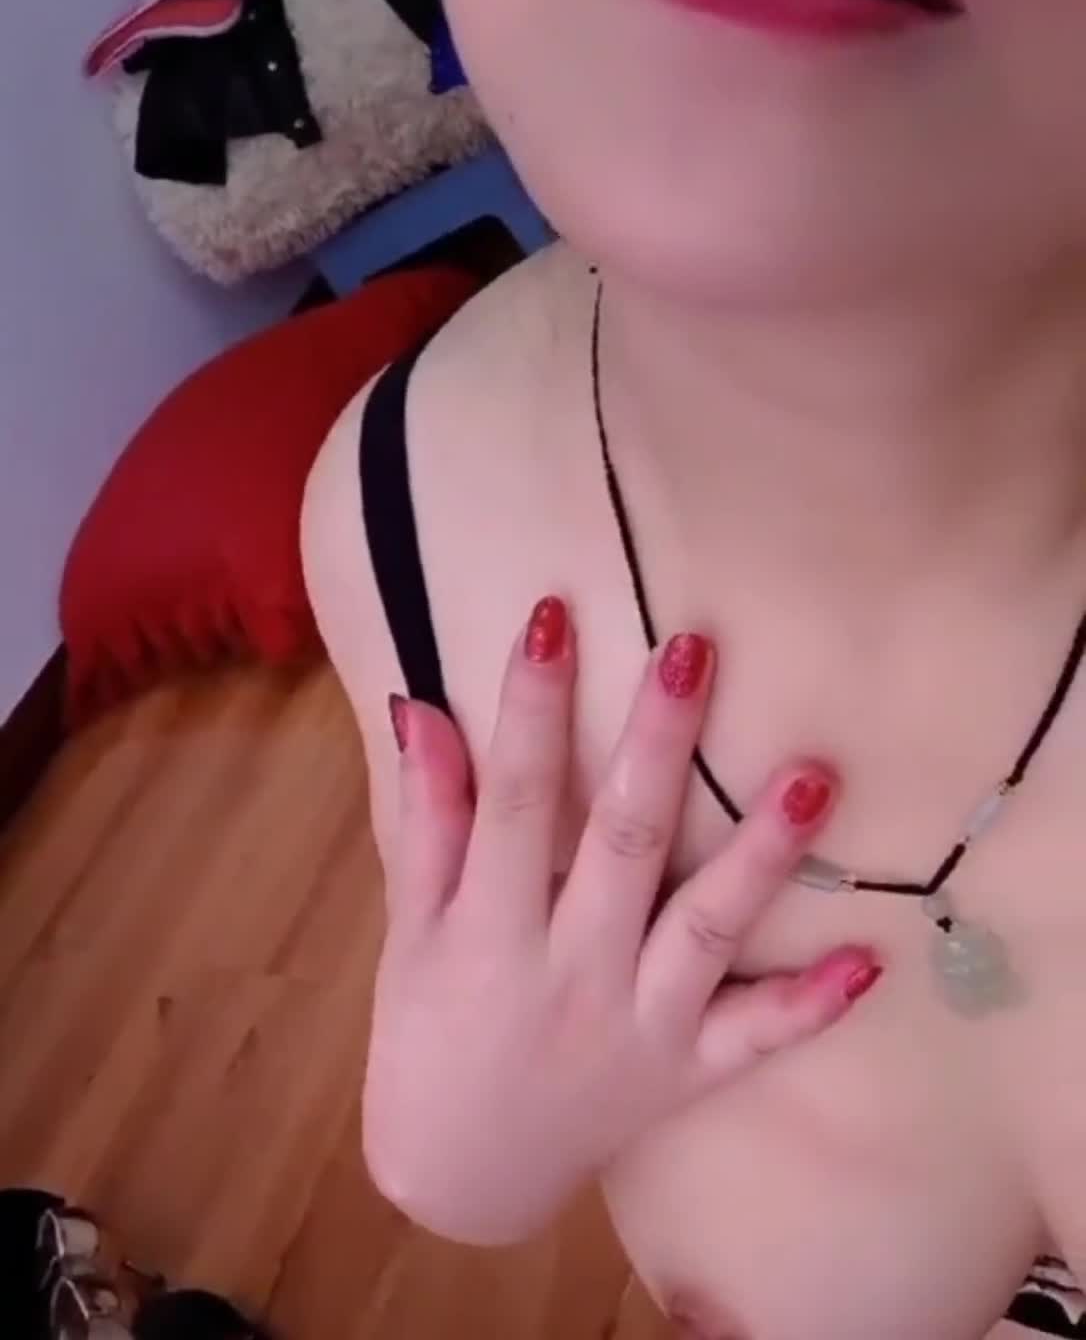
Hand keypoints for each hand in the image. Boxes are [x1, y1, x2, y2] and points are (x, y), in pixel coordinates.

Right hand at [362, 596, 881, 1245]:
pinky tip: (869, 961)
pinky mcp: (687, 1070)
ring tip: (815, 777)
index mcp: (492, 931)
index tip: (554, 614)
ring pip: (705, 928)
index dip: (530, 706)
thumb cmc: (427, 1031)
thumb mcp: (409, 932)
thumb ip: (425, 822)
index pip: (513, 800)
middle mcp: (571, 972)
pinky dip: (810, 1005)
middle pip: (622, 843)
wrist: (461, 1175)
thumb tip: (421, 708)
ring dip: (761, 855)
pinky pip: (755, 1038)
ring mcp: (639, 1023)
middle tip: (694, 650)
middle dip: (657, 744)